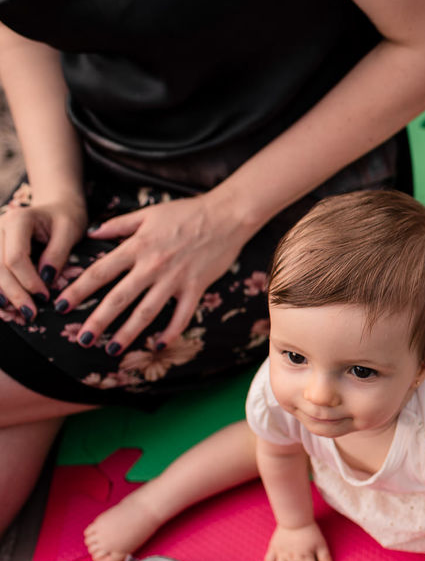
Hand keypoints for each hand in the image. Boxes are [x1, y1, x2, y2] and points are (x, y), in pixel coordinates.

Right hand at [0, 184, 87, 314]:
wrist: (55, 208)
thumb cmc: (65, 219)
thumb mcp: (70, 231)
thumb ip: (58, 253)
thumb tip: (46, 278)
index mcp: (18, 220)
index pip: (16, 257)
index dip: (28, 281)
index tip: (45, 298)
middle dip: (13, 293)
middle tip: (30, 313)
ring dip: (1, 294)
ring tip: (17, 314)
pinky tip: (6, 306)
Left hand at [56, 195, 250, 352]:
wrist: (226, 216)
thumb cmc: (187, 212)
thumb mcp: (148, 213)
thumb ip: (118, 225)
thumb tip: (91, 234)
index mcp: (137, 246)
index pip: (100, 271)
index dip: (79, 289)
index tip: (61, 304)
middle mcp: (152, 266)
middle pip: (119, 297)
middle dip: (98, 319)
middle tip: (82, 339)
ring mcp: (175, 279)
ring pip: (147, 311)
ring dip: (128, 332)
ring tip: (112, 348)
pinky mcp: (196, 287)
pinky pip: (182, 315)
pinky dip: (171, 332)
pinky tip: (158, 345)